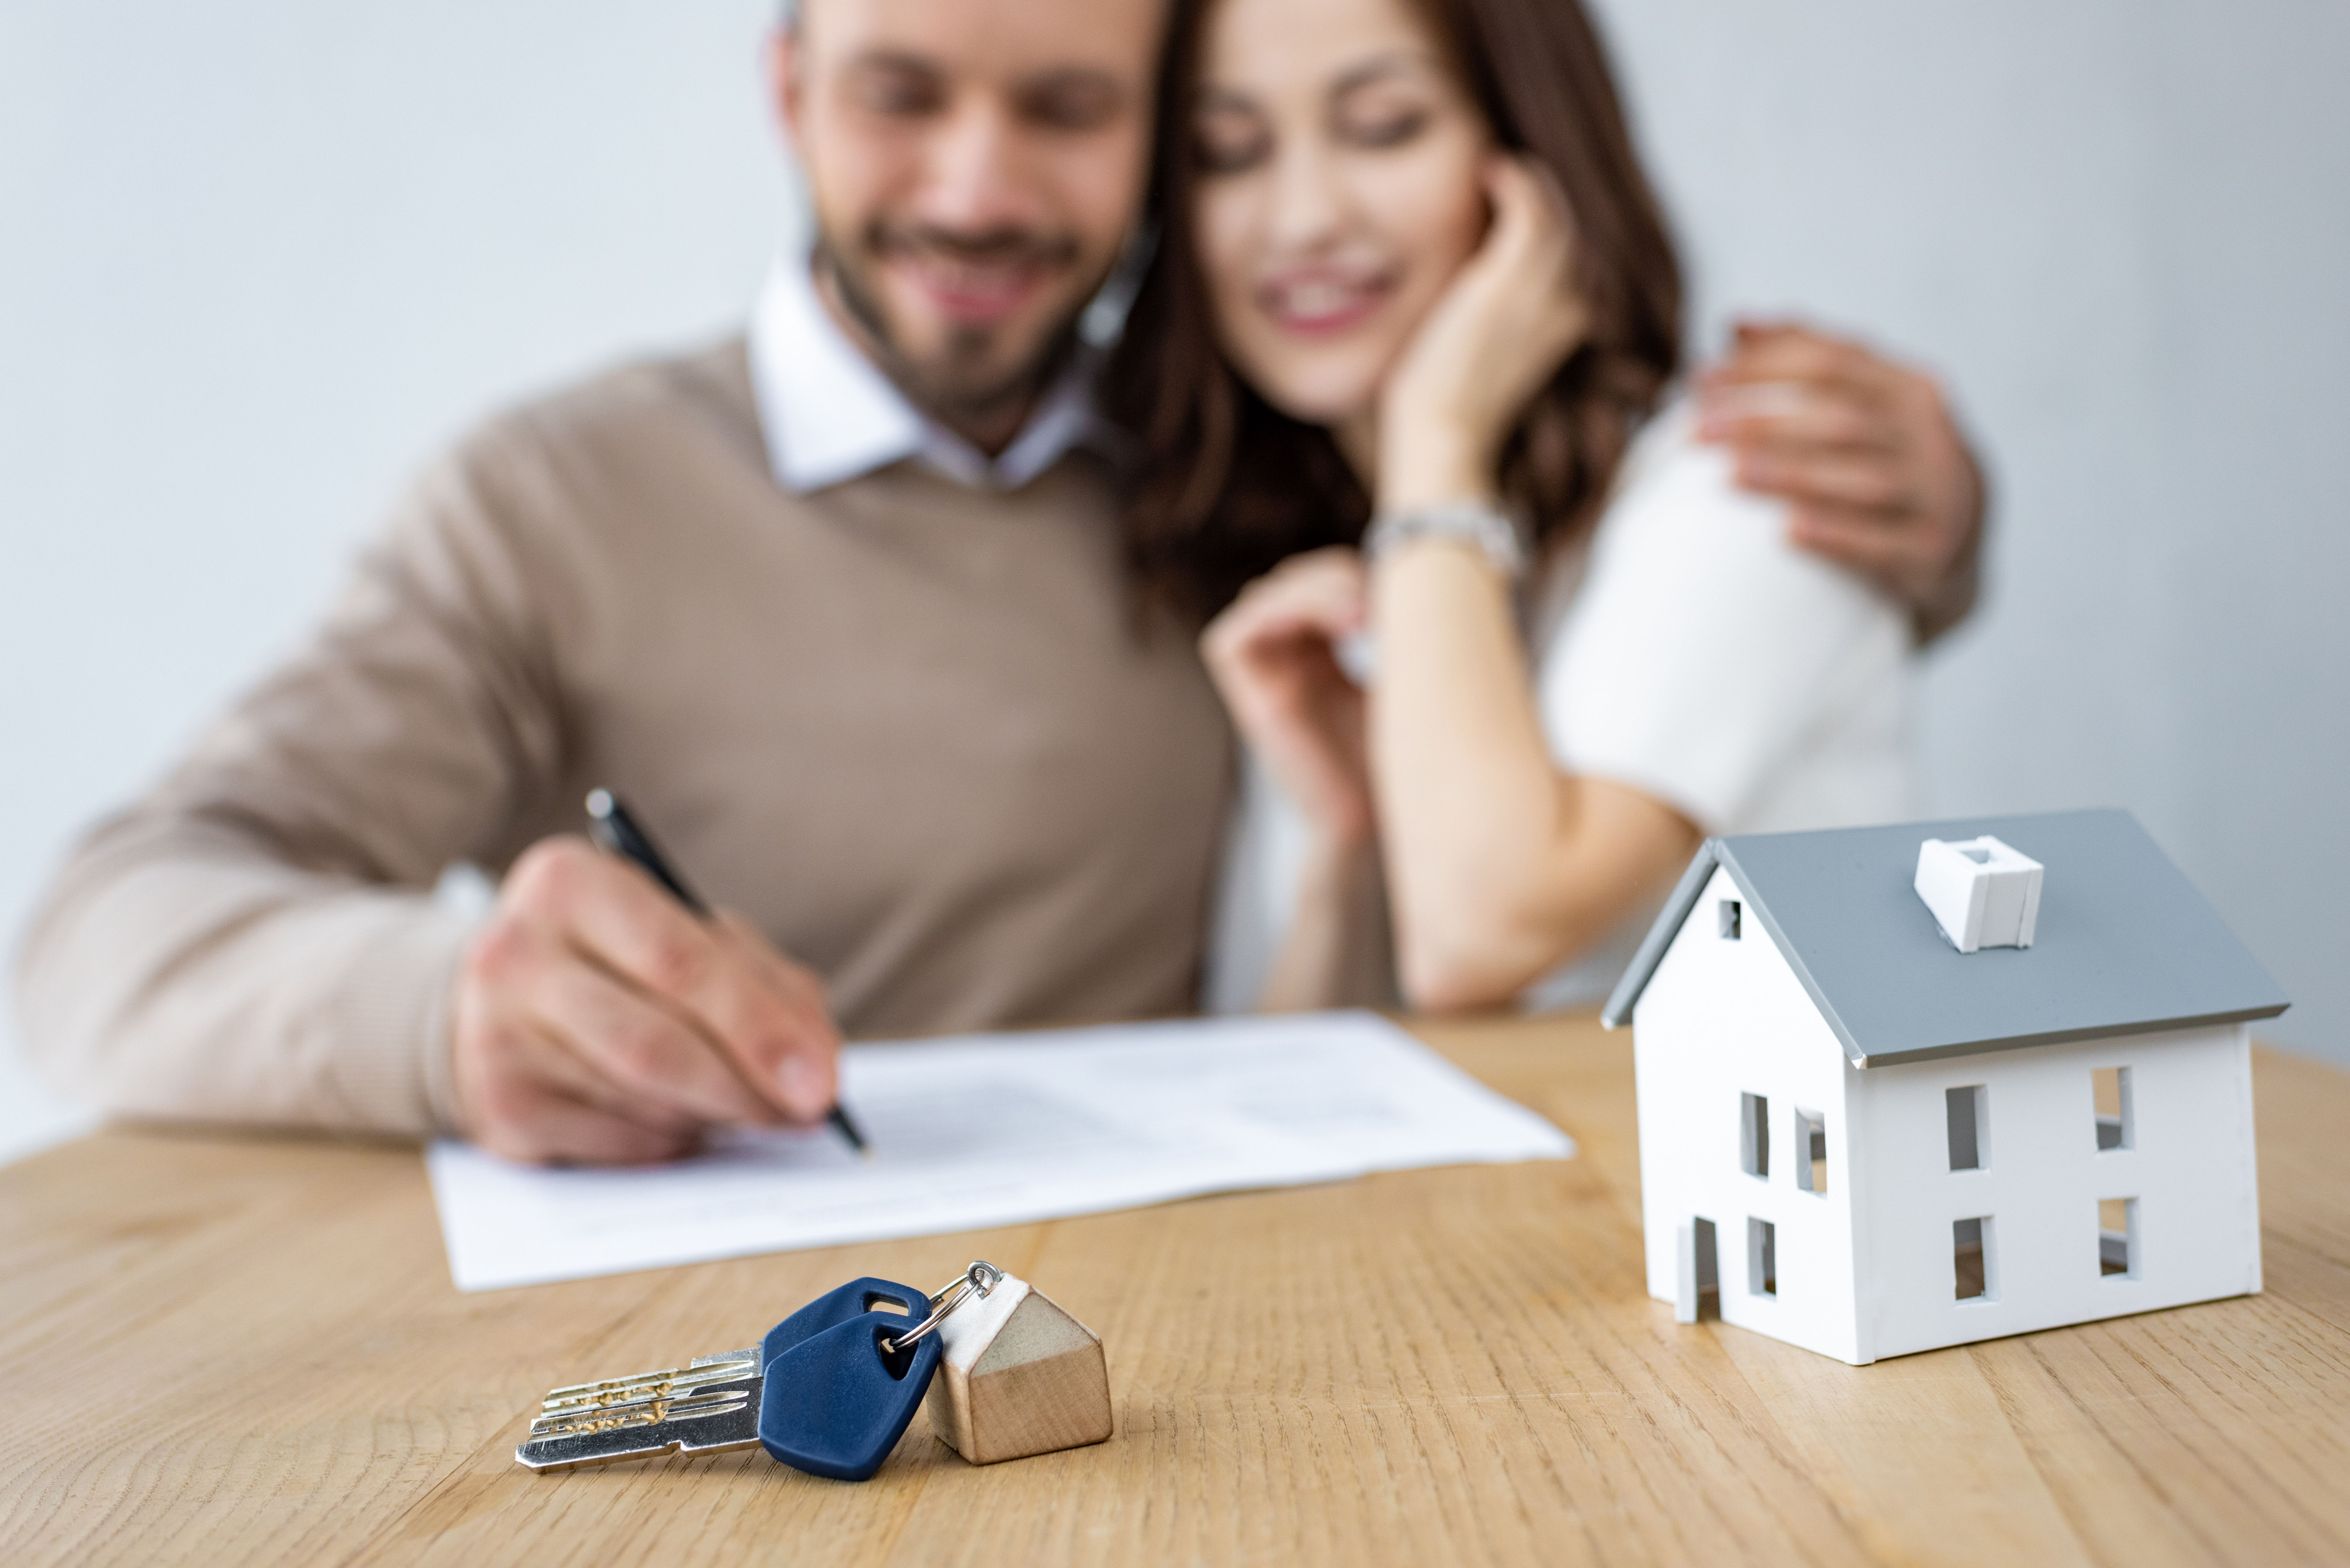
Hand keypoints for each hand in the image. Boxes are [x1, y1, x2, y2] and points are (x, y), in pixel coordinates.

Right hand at [449, 836, 841, 1164]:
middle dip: (748, 1088)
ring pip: (643, 1102)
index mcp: (570, 884)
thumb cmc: (621, 958)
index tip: (822, 1082)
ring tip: (742, 1100)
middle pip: (656, 1044)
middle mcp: (516, 955)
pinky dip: (673, 1139)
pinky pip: (618, 1145)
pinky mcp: (499, 1110)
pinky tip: (681, 1116)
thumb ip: (762, 983)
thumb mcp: (690, 934)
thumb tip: (817, 1065)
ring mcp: (495, 1037)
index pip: (680, 962)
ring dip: (714, 1113)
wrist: (503, 996)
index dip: (759, 1029)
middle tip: (808, 1114)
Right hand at [1200, 548, 1376, 857]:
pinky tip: (1337, 629)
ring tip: (1363, 616)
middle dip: (1333, 576)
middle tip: (1378, 603)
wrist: (1385, 820)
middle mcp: (1287, 661)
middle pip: (1288, 579)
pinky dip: (1279, 615)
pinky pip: (1235, 635)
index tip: (1397, 596)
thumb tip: (1409, 568)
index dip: (1350, 573)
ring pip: (1263, 596)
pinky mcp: (1252, 700)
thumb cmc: (1400, 754)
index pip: (1316, 580)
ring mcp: (1265, 679)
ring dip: (1314, 591)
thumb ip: (1391, 627)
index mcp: (1321, 654)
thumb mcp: (1401, 676)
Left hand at [1377, 156, 1590, 509]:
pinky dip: (1515, 182)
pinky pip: (1531, 207)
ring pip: (1556, 213)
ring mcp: (1545, 291)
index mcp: (1572, 325)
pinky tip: (1491, 171)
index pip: (1577, 255)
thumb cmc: (1451, 400)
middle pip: (1573, 228)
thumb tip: (1486, 271)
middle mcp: (1572, 306)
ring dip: (1530, 183)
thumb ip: (1504, 308)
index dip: (1555, 219)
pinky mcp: (1510, 279)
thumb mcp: (1491, 346)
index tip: (1523, 196)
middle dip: (1546, 193)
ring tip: (1499, 168)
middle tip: (1511, 172)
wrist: (1441, 432)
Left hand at [1697, 319, 1985, 637]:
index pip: (1835, 361)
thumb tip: (1736, 326)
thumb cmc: (1885, 458)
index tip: (1701, 378)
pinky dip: (1836, 537)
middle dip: (1766, 420)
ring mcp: (1935, 497)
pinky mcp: (1929, 554)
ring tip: (1732, 473)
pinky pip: (1881, 545)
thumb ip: (1806, 362)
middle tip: (1699, 428)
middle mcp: (1927, 437)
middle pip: (1843, 418)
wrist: (1955, 537)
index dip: (1766, 365)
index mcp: (1909, 390)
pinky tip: (1788, 532)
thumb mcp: (1863, 404)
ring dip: (1794, 475)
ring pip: (1862, 480)